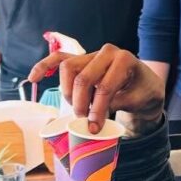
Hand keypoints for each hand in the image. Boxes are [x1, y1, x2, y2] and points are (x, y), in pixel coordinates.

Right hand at [29, 44, 164, 135]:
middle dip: (81, 103)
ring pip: (68, 69)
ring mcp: (92, 54)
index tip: (95, 127)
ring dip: (67, 91)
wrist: (146, 84)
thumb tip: (93, 119)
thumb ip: (116, 105)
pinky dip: (44, 66)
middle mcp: (107, 52)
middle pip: (83, 77)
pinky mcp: (82, 59)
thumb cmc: (143, 92)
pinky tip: (33, 78)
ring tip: (77, 108)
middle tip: (84, 121)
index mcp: (125, 59)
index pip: (105, 86)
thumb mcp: (138, 101)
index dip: (98, 109)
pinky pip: (59, 58)